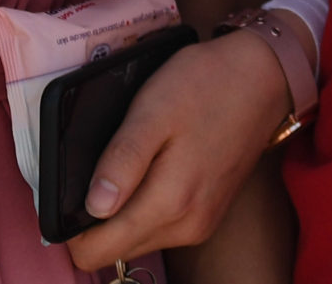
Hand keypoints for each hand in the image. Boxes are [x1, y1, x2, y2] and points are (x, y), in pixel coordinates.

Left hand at [62, 29, 296, 270]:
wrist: (262, 78)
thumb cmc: (205, 85)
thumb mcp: (153, 110)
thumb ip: (122, 160)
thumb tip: (92, 208)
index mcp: (169, 204)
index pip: (95, 252)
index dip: (71, 227)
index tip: (69, 191)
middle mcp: (186, 226)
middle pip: (114, 249)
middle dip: (94, 219)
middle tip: (99, 166)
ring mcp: (199, 224)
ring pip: (136, 239)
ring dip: (121, 212)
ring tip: (126, 161)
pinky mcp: (207, 215)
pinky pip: (159, 226)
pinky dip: (144, 206)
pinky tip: (150, 167)